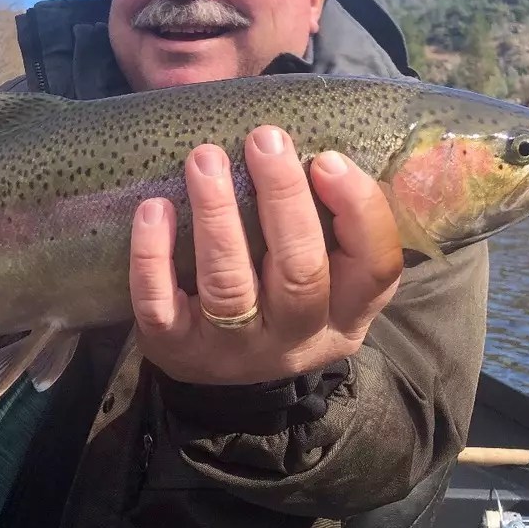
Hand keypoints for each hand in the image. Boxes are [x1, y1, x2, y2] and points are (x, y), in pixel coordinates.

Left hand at [129, 126, 402, 385]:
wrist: (228, 388)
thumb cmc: (280, 298)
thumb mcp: (326, 276)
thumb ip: (331, 223)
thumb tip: (319, 140)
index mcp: (346, 312)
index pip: (375, 267)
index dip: (358, 211)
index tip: (327, 159)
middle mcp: (296, 335)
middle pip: (300, 270)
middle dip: (283, 198)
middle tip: (264, 139)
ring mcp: (235, 347)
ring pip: (229, 286)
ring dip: (217, 216)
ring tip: (205, 159)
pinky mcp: (177, 349)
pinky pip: (161, 305)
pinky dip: (153, 255)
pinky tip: (154, 209)